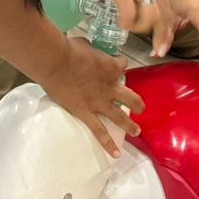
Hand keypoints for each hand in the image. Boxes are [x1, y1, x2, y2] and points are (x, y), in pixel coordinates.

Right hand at [32, 36, 144, 154]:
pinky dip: (108, 144)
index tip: (118, 66)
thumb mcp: (85, 44)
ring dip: (129, 125)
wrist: (57, 62)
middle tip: (141, 108)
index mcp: (111, 66)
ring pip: (119, 116)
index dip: (120, 66)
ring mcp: (100, 102)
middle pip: (130, 96)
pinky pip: (100, 131)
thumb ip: (89, 50)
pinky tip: (115, 154)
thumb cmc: (69, 49)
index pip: (122, 66)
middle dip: (137, 103)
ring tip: (136, 131)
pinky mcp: (86, 113)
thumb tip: (85, 48)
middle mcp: (110, 86)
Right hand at [91, 0, 177, 54]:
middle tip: (157, 50)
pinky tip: (123, 24)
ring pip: (149, 16)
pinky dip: (127, 23)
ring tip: (133, 28)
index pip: (172, 7)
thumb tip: (155, 2)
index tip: (166, 39)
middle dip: (162, 36)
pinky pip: (128, 13)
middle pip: (165, 15)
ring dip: (143, 30)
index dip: (170, 26)